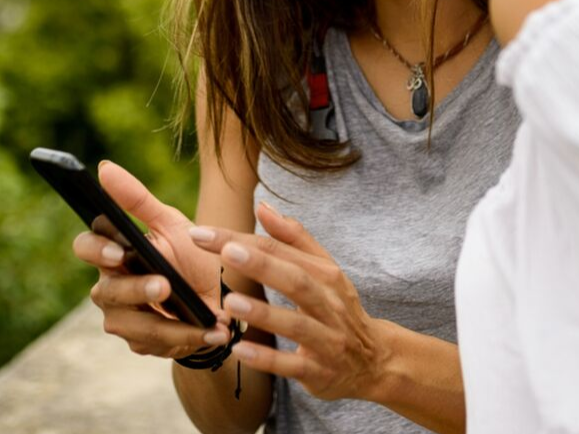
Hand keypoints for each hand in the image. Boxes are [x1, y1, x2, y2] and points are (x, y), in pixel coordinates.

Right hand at [71, 160, 232, 359]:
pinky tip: (211, 331)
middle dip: (137, 289)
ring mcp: (123, 317)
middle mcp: (110, 286)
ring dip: (168, 323)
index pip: (86, 247)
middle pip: (106, 292)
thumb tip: (104, 167)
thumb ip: (137, 199)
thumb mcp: (171, 224)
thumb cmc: (189, 255)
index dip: (96, 249)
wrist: (218, 297)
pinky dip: (186, 337)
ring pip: (129, 325)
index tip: (118, 249)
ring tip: (204, 319)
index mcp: (113, 253)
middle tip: (165, 286)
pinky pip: (154, 344)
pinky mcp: (141, 343)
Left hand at [188, 202, 390, 401]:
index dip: (243, 240)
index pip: (281, 252)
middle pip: (295, 280)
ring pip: (295, 324)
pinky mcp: (318, 372)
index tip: (204, 233)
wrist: (374, 360)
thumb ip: (294, 238)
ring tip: (230, 302)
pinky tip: (239, 350)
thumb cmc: (338, 308)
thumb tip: (263, 207)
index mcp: (326, 275)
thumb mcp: (325, 271)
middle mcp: (328, 304)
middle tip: (225, 251)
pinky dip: (266, 359)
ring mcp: (326, 339)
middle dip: (261, 265)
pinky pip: (291, 365)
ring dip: (263, 313)